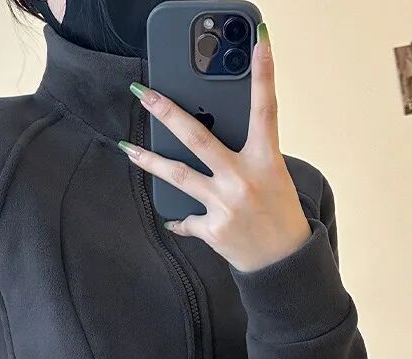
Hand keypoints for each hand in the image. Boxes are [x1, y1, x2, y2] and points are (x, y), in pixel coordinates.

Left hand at [119, 22, 311, 272]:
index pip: (265, 108)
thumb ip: (247, 155)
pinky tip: (173, 218)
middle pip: (198, 136)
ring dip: (148, 161)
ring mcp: (224, 205)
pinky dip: (180, 219)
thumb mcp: (273, 177)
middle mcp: (242, 179)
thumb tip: (211, 137)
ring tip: (128, 148)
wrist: (283, 264)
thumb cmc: (279, 216)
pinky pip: (186, 219)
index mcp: (265, 160)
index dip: (264, 72)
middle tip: (143, 92)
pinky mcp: (212, 230)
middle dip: (166, 111)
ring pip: (177, 175)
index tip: (258, 40)